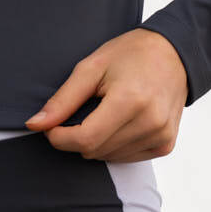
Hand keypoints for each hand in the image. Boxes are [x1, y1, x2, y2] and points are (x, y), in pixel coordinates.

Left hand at [24, 27, 187, 161]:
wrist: (175, 53)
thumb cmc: (132, 53)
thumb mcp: (92, 67)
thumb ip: (63, 99)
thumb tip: (35, 124)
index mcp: (130, 100)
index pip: (85, 139)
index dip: (60, 137)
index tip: (52, 127)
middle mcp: (149, 122)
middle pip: (95, 151)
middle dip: (77, 137)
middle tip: (82, 110)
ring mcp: (161, 135)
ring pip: (109, 157)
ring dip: (97, 141)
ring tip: (106, 111)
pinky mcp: (166, 144)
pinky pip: (127, 158)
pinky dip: (115, 145)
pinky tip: (121, 122)